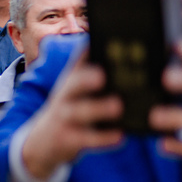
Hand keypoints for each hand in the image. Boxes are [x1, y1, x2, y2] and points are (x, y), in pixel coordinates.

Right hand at [21, 52, 123, 180]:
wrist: (44, 140)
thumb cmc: (74, 107)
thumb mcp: (79, 88)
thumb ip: (99, 71)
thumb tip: (137, 53)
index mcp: (73, 78)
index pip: (80, 59)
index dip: (91, 49)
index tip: (110, 40)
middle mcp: (65, 94)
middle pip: (73, 83)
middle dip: (87, 79)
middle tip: (103, 75)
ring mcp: (64, 116)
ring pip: (79, 111)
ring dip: (98, 109)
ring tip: (118, 106)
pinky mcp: (68, 139)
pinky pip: (85, 138)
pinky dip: (102, 138)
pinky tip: (120, 136)